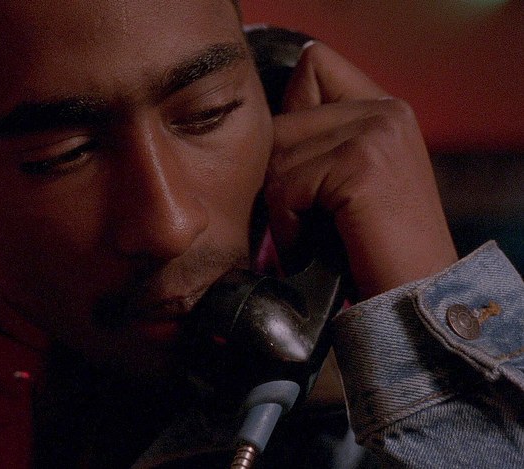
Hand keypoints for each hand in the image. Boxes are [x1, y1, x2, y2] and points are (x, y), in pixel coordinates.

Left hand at [265, 43, 457, 298]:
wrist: (414, 296)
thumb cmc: (371, 247)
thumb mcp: (350, 179)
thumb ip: (319, 139)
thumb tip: (255, 121)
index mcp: (385, 106)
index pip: (313, 65)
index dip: (291, 112)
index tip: (304, 166)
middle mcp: (385, 110)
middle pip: (280, 121)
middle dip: (277, 177)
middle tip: (303, 220)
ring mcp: (375, 133)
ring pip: (277, 154)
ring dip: (280, 207)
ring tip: (309, 235)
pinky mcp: (361, 164)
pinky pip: (286, 186)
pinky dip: (287, 227)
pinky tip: (312, 247)